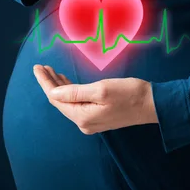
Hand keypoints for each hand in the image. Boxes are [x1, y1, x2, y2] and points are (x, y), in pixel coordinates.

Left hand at [32, 64, 158, 133]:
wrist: (152, 105)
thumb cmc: (129, 94)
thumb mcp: (101, 89)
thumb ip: (75, 92)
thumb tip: (53, 92)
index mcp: (82, 117)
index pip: (56, 98)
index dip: (45, 82)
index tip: (36, 67)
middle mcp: (84, 123)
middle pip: (60, 101)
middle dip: (50, 83)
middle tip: (42, 66)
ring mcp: (91, 121)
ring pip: (68, 102)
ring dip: (59, 86)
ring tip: (51, 71)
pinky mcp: (98, 117)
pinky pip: (77, 104)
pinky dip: (70, 91)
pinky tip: (66, 82)